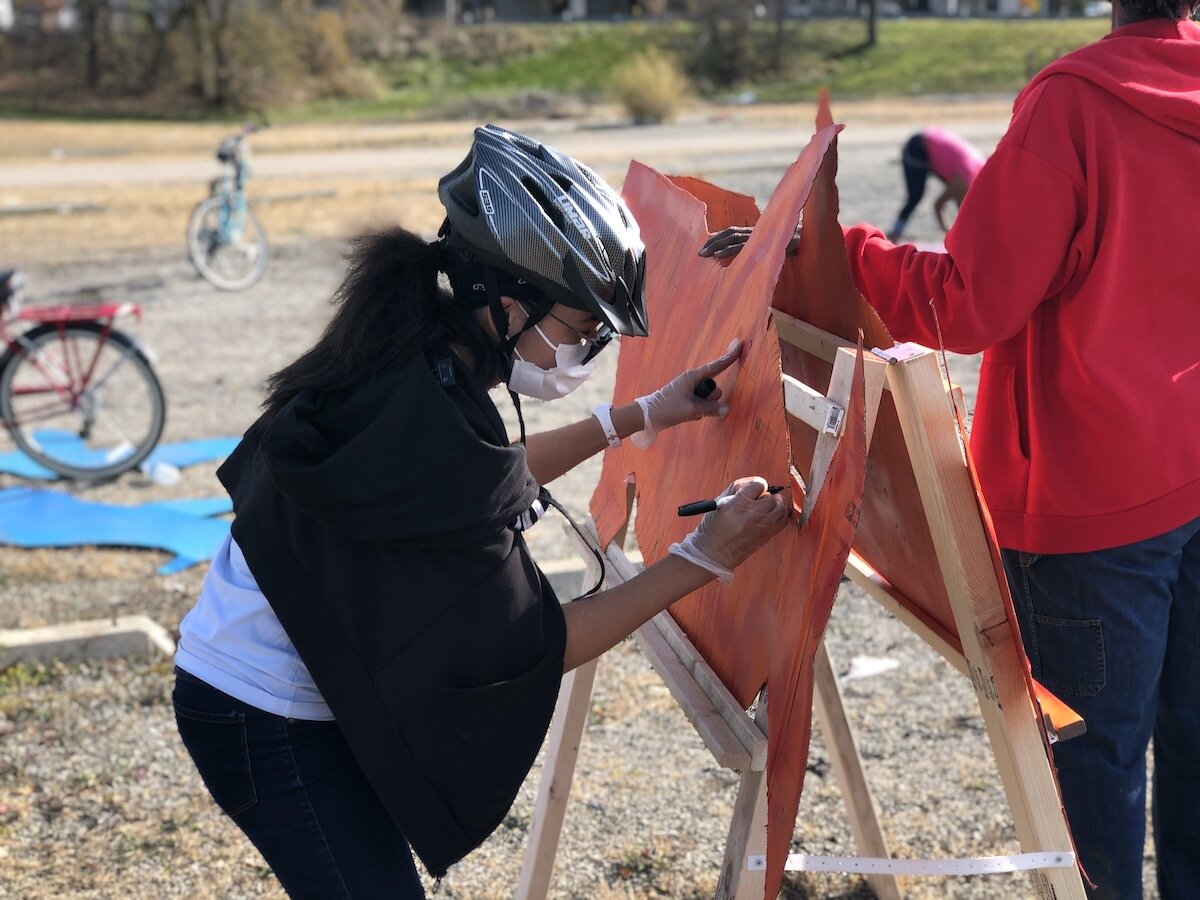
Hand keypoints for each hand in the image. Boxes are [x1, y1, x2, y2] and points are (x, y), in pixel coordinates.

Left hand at [631, 339, 740, 447]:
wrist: (647, 416)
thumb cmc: (667, 409)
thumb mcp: (691, 410)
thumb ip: (711, 409)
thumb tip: (726, 409)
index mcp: (693, 377)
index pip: (716, 365)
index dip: (729, 356)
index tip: (739, 344)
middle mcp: (693, 381)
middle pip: (714, 388)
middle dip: (711, 399)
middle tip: (695, 406)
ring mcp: (691, 390)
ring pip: (709, 399)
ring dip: (704, 407)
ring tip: (687, 410)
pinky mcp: (688, 399)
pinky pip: (702, 405)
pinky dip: (699, 411)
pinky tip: (686, 414)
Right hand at [670, 477, 790, 581]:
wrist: (712, 554)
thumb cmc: (712, 528)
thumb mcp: (718, 502)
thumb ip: (738, 488)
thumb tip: (757, 483)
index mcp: (734, 506)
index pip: (758, 485)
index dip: (757, 485)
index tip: (754, 489)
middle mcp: (749, 517)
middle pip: (771, 497)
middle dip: (765, 495)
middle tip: (758, 499)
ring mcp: (759, 528)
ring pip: (780, 508)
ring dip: (776, 504)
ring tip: (766, 506)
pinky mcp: (765, 537)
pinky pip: (783, 521)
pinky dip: (780, 514)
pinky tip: (772, 514)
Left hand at [698, 224, 801, 259]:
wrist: (808, 240)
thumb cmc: (789, 247)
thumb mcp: (769, 250)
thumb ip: (756, 254)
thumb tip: (744, 266)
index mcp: (753, 233)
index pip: (730, 232)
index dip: (716, 238)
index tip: (703, 248)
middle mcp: (754, 233)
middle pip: (728, 233)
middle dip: (712, 242)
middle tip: (698, 253)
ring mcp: (759, 236)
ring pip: (733, 237)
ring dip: (717, 246)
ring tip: (705, 255)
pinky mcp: (764, 242)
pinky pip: (744, 246)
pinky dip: (730, 250)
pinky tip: (719, 257)